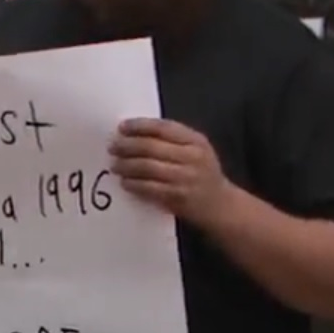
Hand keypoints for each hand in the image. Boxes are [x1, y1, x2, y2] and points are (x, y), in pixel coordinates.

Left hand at [108, 118, 230, 224]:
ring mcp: (186, 178)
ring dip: (127, 165)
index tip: (122, 127)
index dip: (139, 126)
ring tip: (115, 165)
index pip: (163, 127)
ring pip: (148, 167)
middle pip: (151, 147)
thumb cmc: (202, 172)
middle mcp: (193, 157)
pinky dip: (134, 184)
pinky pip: (150, 188)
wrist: (221, 206)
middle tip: (112, 147)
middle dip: (127, 146)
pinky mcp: (179, 197)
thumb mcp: (196, 149)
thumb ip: (172, 139)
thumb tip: (134, 132)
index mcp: (196, 140)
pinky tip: (125, 182)